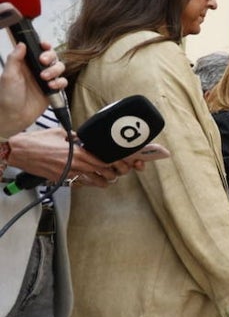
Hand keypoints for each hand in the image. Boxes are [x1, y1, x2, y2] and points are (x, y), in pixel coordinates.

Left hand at [0, 42, 65, 139]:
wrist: (13, 116)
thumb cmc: (7, 97)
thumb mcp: (8, 75)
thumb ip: (15, 59)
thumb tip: (21, 44)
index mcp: (25, 64)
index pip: (38, 50)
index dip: (44, 46)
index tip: (44, 45)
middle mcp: (36, 70)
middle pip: (52, 57)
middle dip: (50, 57)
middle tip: (43, 62)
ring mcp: (45, 80)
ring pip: (59, 68)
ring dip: (55, 70)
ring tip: (45, 78)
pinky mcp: (52, 91)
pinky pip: (62, 82)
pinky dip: (59, 83)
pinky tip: (51, 87)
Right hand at [6, 128, 126, 186]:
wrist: (19, 152)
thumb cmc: (37, 141)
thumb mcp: (61, 133)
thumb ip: (76, 136)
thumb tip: (84, 138)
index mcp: (78, 154)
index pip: (104, 162)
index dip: (116, 163)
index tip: (121, 162)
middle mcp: (76, 166)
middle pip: (104, 174)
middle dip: (113, 173)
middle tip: (115, 170)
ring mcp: (69, 175)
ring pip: (94, 183)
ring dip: (102, 181)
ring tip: (105, 177)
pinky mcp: (61, 180)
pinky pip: (80, 183)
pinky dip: (87, 182)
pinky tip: (89, 178)